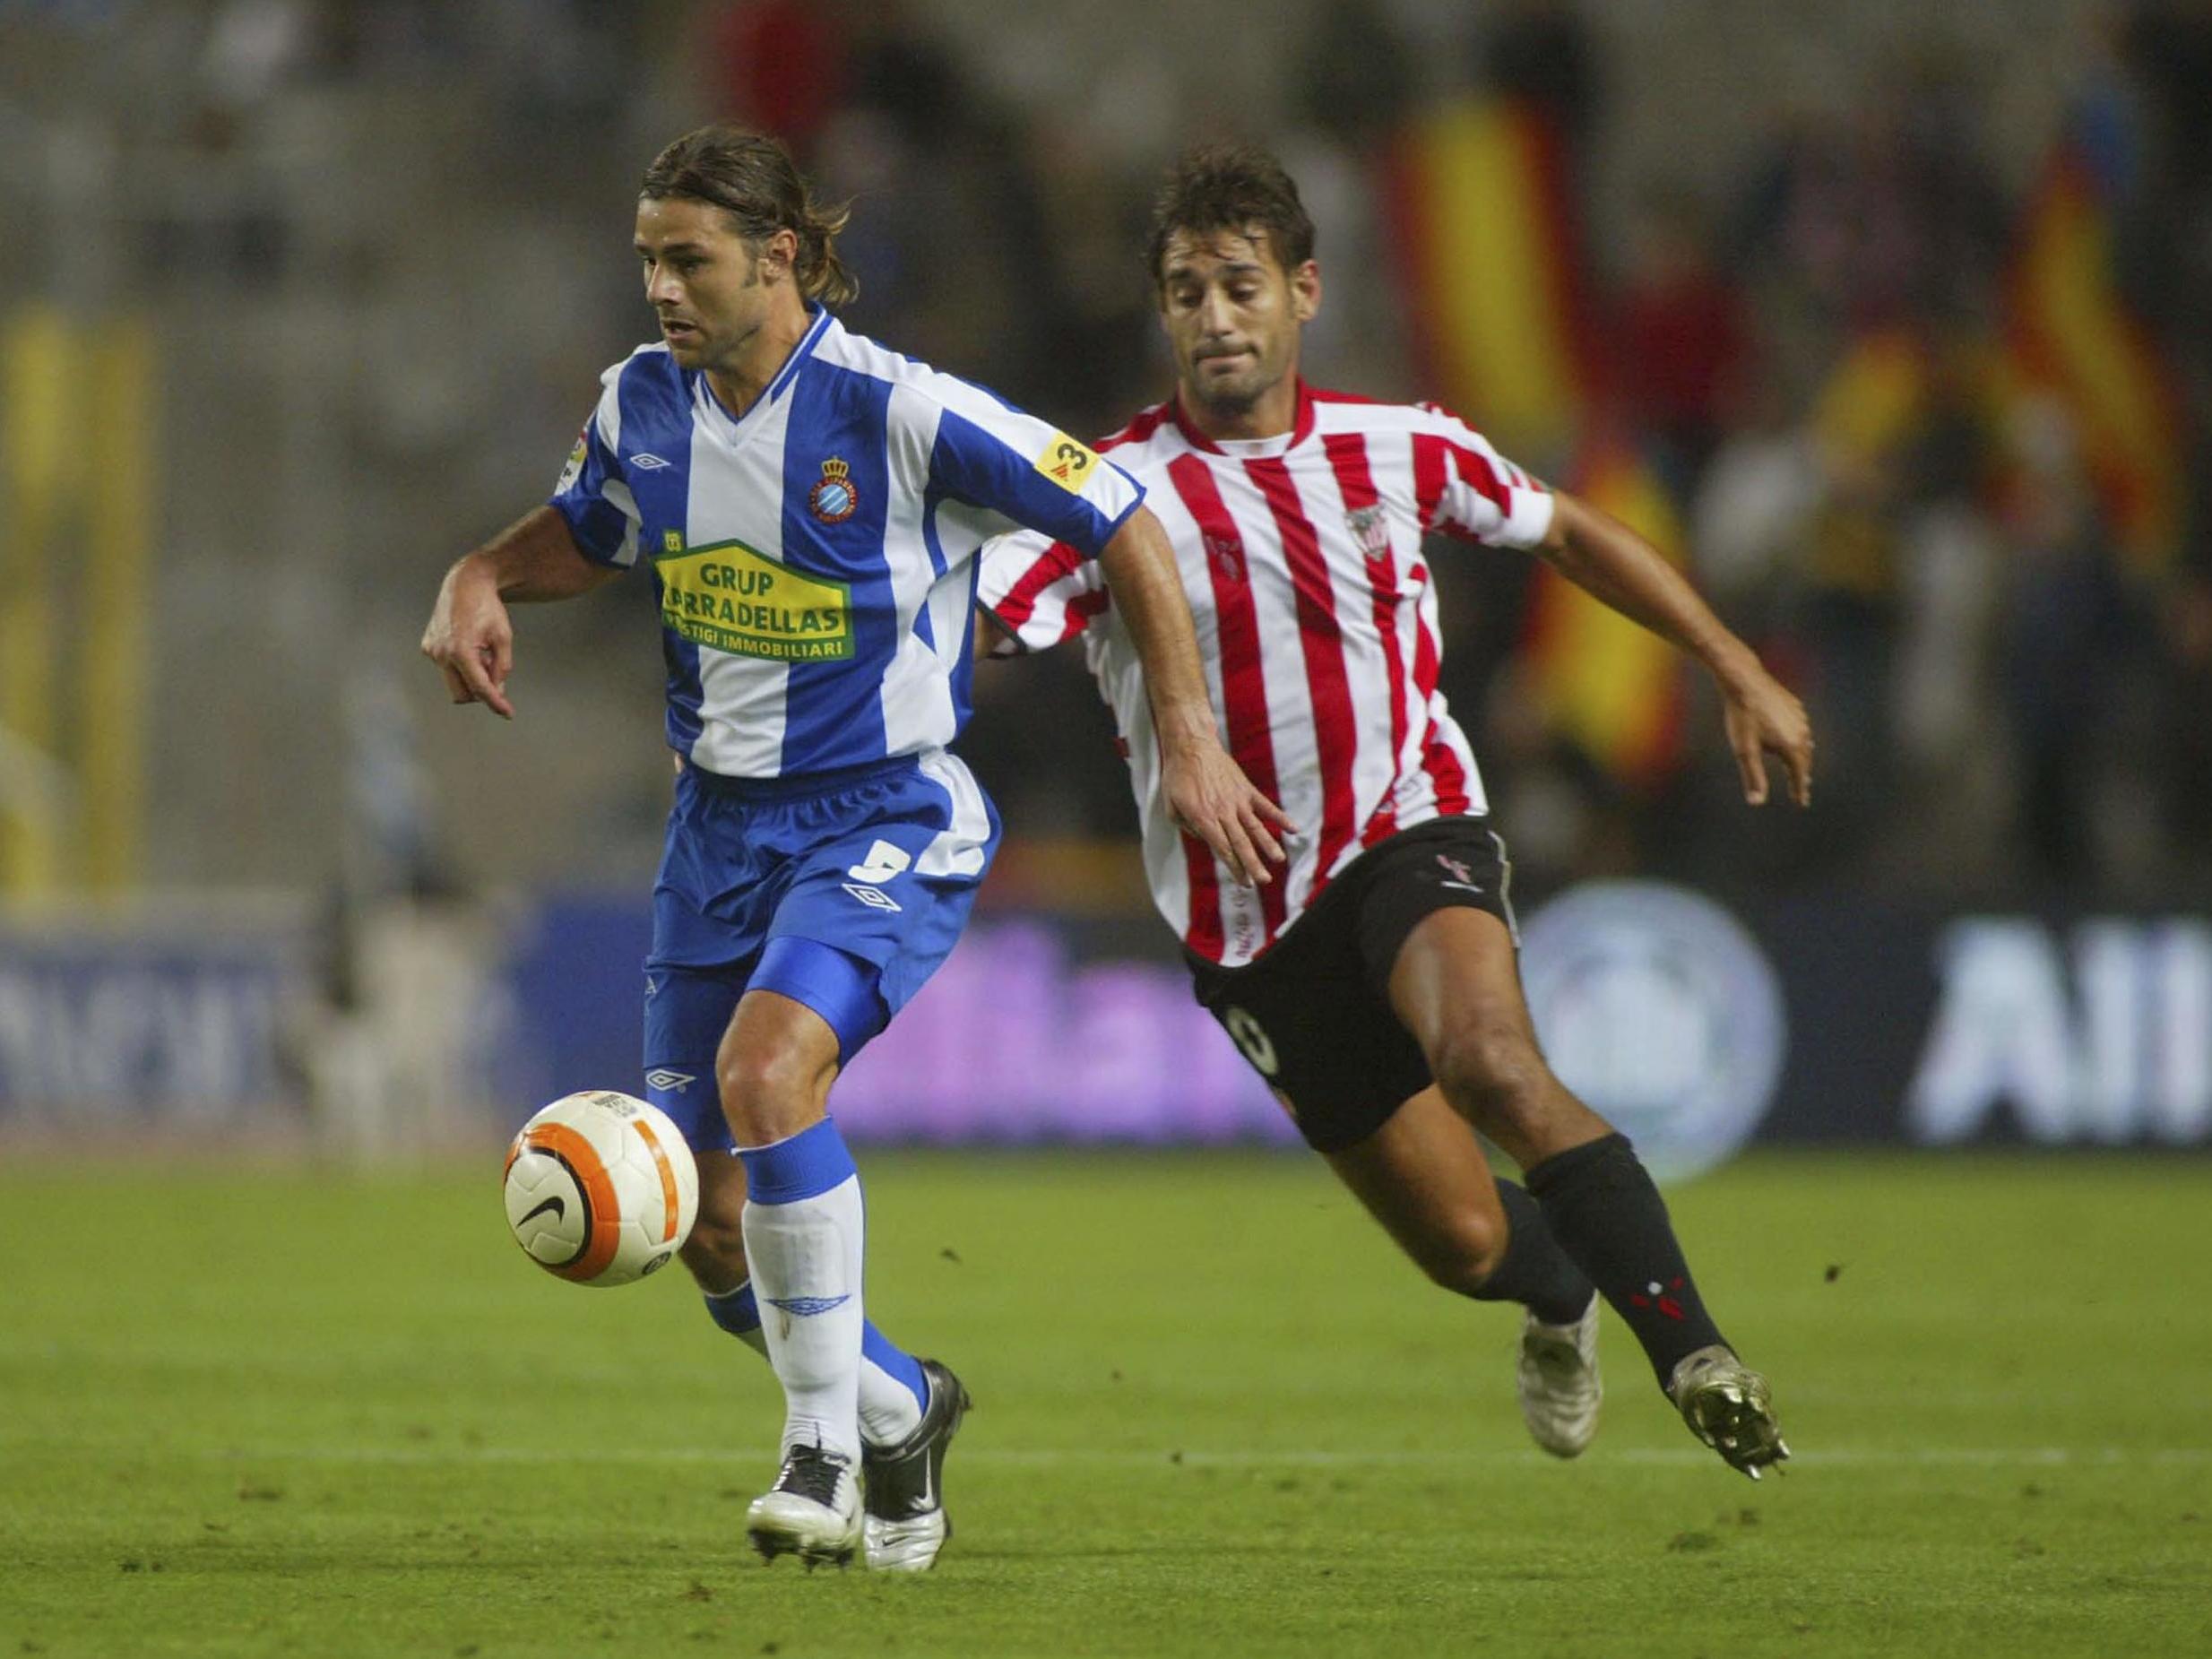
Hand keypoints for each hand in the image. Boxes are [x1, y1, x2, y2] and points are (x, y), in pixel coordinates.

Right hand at [420, 558, 516, 718]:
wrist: (465, 583)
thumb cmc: (487, 608)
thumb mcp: (503, 637)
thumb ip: (501, 667)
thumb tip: (496, 691)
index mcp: (460, 651)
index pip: (479, 688)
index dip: (496, 703)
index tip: (508, 713)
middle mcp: (441, 653)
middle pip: (463, 693)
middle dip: (481, 692)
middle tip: (495, 672)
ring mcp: (431, 650)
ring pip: (454, 682)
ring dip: (471, 677)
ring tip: (483, 653)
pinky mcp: (427, 646)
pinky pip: (447, 668)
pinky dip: (460, 666)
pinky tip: (470, 646)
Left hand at [1160, 734, 1294, 886]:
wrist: (1191, 745)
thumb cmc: (1177, 777)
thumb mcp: (1171, 807)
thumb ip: (1187, 828)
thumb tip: (1205, 839)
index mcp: (1203, 818)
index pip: (1223, 849)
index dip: (1235, 868)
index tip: (1245, 882)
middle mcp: (1223, 812)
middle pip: (1241, 843)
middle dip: (1253, 864)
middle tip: (1263, 881)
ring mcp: (1237, 800)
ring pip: (1256, 827)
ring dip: (1268, 845)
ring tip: (1279, 860)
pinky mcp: (1246, 789)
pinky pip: (1265, 805)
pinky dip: (1280, 817)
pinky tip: (1294, 829)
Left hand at [1719, 663, 1812, 806]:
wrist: (1744, 681)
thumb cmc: (1742, 717)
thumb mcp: (1745, 751)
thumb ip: (1753, 777)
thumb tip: (1756, 802)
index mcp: (1791, 746)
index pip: (1798, 775)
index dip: (1799, 790)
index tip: (1801, 803)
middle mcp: (1801, 733)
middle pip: (1804, 760)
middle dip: (1801, 775)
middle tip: (1801, 788)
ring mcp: (1800, 717)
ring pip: (1804, 743)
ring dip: (1802, 756)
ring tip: (1799, 766)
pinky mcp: (1795, 705)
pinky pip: (1801, 727)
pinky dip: (1798, 738)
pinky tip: (1794, 737)